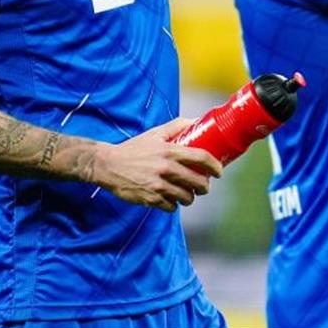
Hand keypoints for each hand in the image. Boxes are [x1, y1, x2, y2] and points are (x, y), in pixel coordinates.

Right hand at [91, 117, 223, 211]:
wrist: (108, 165)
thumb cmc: (133, 149)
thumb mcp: (154, 133)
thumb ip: (176, 126)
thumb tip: (196, 120)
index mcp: (168, 150)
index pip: (201, 157)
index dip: (215, 166)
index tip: (219, 171)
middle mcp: (166, 168)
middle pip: (199, 182)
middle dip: (204, 186)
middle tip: (203, 186)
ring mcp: (158, 185)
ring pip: (187, 197)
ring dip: (189, 197)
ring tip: (185, 193)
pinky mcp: (151, 199)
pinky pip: (172, 207)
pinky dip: (173, 204)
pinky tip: (169, 198)